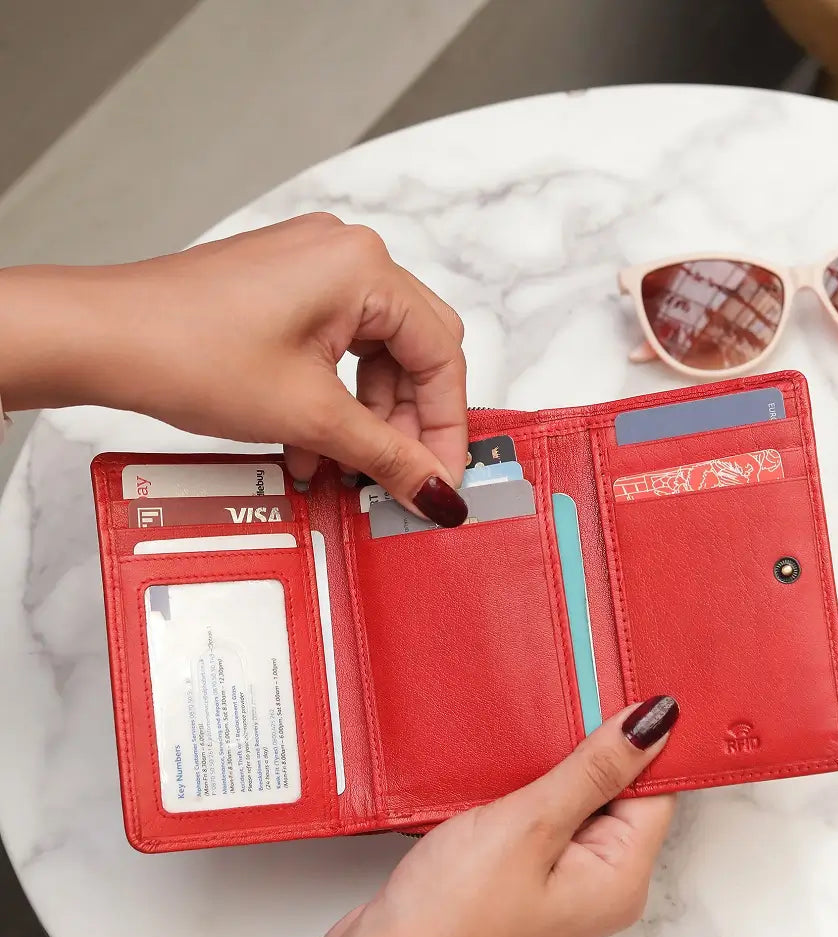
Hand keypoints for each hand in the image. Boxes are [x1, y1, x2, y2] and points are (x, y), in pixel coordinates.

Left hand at [0, 214, 469, 524]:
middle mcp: (345, 255)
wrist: (100, 338)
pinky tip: (313, 442)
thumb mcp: (308, 415)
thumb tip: (436, 489)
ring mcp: (313, 267)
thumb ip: (386, 455)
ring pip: (373, 355)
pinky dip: (334, 398)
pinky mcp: (285, 288)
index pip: (440, 355)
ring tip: (343, 467)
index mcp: (364, 267)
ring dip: (366, 417)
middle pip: (413, 351)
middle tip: (402, 476)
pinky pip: (336, 347)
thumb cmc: (186, 350)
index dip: (446, 427)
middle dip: (407, 421)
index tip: (442, 478)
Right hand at [297, 696, 678, 936]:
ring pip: (574, 801)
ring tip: (529, 726)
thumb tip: (653, 725)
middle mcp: (597, 885)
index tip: (617, 689)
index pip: (655, 790)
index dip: (640, 738)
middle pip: (617, 794)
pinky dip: (527, 789)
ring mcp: (556, 884)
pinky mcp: (518, 878)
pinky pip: (540, 819)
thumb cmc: (451, 917)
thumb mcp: (529, 826)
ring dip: (554, 765)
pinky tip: (503, 766)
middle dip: (593, 747)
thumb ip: (592, 771)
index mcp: (618, 878)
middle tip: (565, 696)